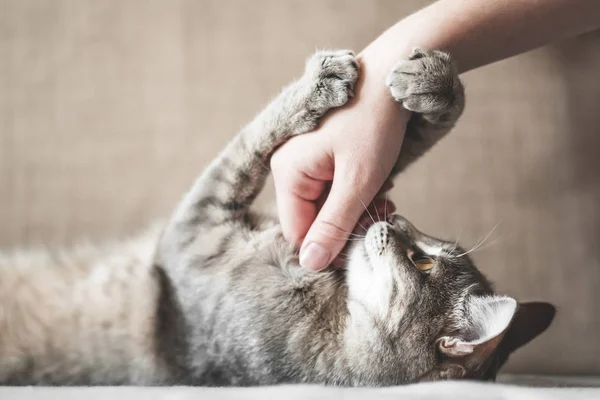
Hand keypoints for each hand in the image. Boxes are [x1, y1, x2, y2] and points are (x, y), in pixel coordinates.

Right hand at [271, 54, 411, 270]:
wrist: (393, 76)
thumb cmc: (374, 122)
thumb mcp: (358, 181)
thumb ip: (334, 225)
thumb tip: (311, 264)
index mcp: (289, 172)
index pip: (297, 231)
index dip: (329, 246)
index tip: (363, 246)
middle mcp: (289, 166)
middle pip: (312, 219)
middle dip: (348, 223)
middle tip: (383, 216)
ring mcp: (305, 159)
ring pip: (327, 206)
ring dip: (357, 209)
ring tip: (386, 199)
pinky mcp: (322, 155)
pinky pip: (334, 189)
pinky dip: (357, 193)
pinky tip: (381, 186)